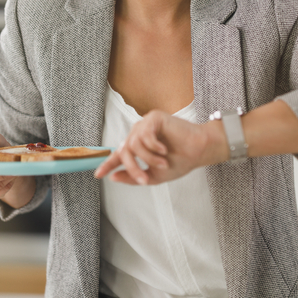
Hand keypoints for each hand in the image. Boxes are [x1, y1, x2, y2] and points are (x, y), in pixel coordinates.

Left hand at [94, 110, 226, 185]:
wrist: (199, 151)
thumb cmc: (181, 161)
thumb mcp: (154, 176)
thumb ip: (134, 177)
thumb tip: (113, 177)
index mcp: (139, 146)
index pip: (119, 155)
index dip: (108, 164)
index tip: (98, 175)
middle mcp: (139, 134)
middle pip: (124, 151)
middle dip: (133, 168)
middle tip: (145, 180)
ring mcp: (146, 124)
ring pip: (133, 144)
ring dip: (148, 158)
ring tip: (163, 163)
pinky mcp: (154, 117)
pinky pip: (144, 135)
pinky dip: (153, 147)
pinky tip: (164, 150)